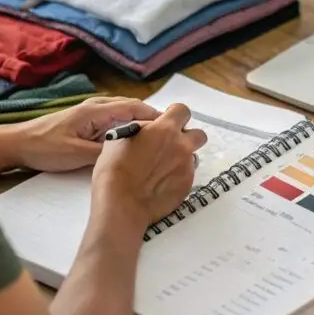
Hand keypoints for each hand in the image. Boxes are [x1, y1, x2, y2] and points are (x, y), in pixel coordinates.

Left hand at [0, 97, 163, 173]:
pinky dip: (127, 127)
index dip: (155, 116)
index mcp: (96, 111)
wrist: (16, 144)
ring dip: (140, 123)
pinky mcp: (86, 122)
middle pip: (132, 108)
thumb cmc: (44, 147)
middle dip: (152, 119)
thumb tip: (131, 153)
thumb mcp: (76, 154)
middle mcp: (96, 107)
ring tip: (155, 139)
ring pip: (123, 114)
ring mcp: (90, 113)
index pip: (134, 107)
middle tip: (169, 134)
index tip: (172, 127)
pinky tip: (132, 142)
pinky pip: (114, 121)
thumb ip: (105, 152)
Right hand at [92, 104, 207, 227]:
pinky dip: (177, 176)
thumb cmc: (115, 169)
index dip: (175, 115)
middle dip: (187, 137)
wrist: (121, 203)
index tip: (168, 122)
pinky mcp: (188, 185)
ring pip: (193, 156)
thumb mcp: (120, 137)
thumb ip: (142, 128)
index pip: (182, 111)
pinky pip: (188, 175)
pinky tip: (161, 183)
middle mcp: (181, 146)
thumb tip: (150, 127)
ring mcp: (187, 166)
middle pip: (198, 134)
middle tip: (171, 145)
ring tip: (163, 168)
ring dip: (182, 158)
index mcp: (165, 130)